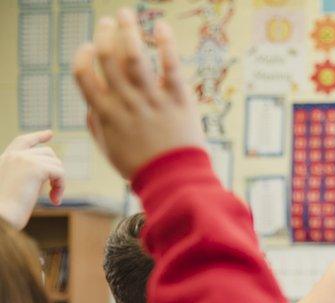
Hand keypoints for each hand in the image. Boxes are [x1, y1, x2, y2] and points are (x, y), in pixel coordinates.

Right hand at [0, 131, 65, 228]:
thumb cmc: (6, 211)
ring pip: (56, 163)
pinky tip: (55, 200)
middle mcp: (13, 156)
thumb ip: (26, 175)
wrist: (1, 217)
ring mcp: (24, 160)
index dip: (38, 136)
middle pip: (48, 153)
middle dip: (55, 171)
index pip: (23, 141)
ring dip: (59, 182)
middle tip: (53, 192)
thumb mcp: (14, 186)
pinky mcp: (36, 168)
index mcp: (5, 160)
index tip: (50, 133)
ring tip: (53, 197)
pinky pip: (60, 173)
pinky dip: (61, 187)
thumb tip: (49, 172)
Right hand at [72, 9, 204, 179]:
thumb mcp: (108, 148)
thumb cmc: (140, 165)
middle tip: (108, 22)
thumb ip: (96, 123)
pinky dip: (165, 44)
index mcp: (105, 114)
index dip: (83, 55)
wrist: (175, 181)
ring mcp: (152, 100)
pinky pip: (170, 67)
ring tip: (126, 14)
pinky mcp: (178, 101)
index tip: (90, 46)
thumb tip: (89, 101)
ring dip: (128, 30)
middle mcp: (126, 103)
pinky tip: (161, 28)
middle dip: (105, 34)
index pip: (83, 74)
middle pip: (108, 58)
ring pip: (135, 57)